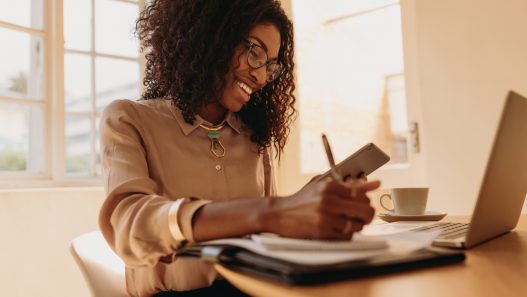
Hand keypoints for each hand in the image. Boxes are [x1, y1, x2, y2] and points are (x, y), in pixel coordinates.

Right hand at [264, 179, 379, 239]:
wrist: (278, 213)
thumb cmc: (302, 199)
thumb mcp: (321, 185)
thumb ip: (348, 183)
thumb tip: (375, 182)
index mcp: (329, 185)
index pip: (361, 193)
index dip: (365, 200)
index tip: (363, 203)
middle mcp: (328, 200)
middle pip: (365, 209)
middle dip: (367, 215)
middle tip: (362, 216)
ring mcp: (325, 217)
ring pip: (358, 224)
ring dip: (356, 226)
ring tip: (346, 222)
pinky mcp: (322, 231)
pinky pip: (347, 236)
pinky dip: (346, 234)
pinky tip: (338, 229)